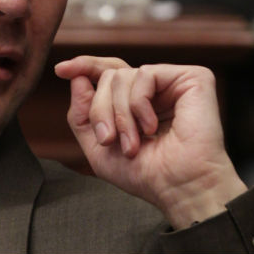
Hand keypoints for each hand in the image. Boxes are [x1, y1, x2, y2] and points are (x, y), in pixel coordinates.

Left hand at [55, 56, 246, 228]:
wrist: (179, 187)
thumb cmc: (146, 173)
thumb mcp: (98, 148)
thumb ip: (82, 114)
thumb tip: (77, 78)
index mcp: (135, 102)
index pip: (108, 73)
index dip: (85, 67)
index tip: (61, 70)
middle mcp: (155, 89)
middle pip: (109, 76)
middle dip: (100, 109)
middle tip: (108, 139)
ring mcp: (173, 82)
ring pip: (121, 75)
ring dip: (119, 114)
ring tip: (133, 142)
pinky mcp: (192, 78)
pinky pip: (145, 74)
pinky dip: (139, 103)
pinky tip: (150, 126)